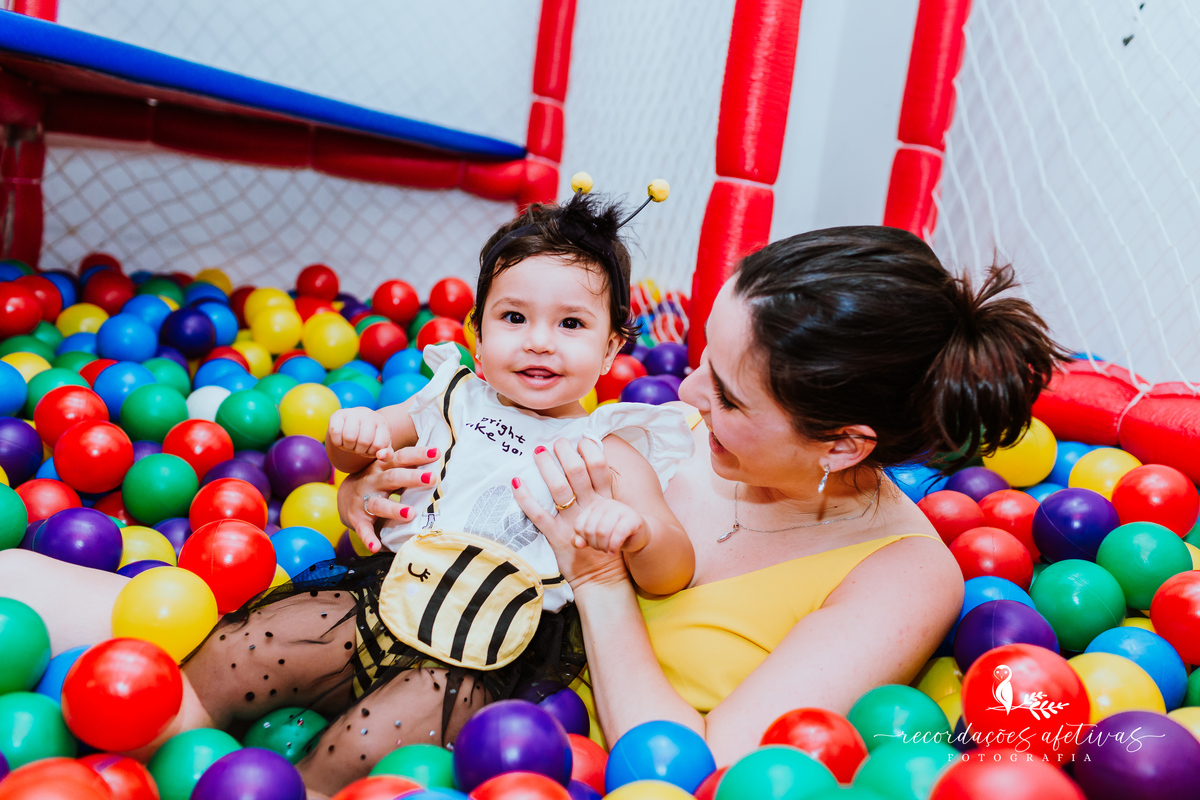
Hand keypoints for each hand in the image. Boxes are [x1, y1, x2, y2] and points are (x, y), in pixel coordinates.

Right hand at [327, 408, 391, 458]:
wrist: (356, 426)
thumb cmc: (371, 439)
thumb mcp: (382, 448)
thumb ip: (387, 455)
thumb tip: (380, 455)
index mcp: (382, 423)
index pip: (379, 445)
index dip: (372, 452)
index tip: (371, 449)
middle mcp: (369, 415)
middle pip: (363, 441)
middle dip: (360, 450)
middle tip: (359, 447)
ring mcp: (353, 413)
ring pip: (349, 437)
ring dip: (348, 447)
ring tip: (351, 444)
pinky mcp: (337, 414)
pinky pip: (335, 432)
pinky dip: (337, 442)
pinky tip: (342, 440)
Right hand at [337, 446, 439, 553]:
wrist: (344, 495)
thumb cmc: (377, 480)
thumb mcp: (388, 468)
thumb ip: (407, 464)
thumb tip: (438, 456)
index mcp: (383, 467)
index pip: (401, 457)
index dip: (418, 454)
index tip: (436, 453)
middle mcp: (373, 481)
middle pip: (392, 477)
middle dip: (412, 477)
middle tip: (431, 478)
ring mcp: (364, 500)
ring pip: (378, 504)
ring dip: (394, 509)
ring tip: (410, 514)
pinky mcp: (357, 519)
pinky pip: (363, 529)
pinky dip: (368, 538)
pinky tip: (376, 547)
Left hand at [511, 437, 629, 589]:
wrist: (604, 579)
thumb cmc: (605, 545)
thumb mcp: (609, 516)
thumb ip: (600, 494)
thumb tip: (588, 466)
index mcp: (604, 501)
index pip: (599, 468)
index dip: (589, 450)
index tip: (580, 439)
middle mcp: (590, 508)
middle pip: (577, 472)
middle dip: (565, 453)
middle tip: (556, 441)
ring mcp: (573, 523)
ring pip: (558, 489)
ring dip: (546, 467)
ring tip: (538, 452)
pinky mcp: (558, 538)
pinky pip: (539, 515)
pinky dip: (526, 498)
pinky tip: (516, 483)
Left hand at [571, 497, 649, 554]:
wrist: (638, 536)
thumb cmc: (613, 535)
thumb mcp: (593, 537)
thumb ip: (580, 539)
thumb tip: (578, 544)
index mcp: (594, 506)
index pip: (579, 526)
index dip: (584, 540)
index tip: (593, 543)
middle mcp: (606, 504)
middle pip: (589, 530)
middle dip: (594, 545)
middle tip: (602, 549)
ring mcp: (620, 508)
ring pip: (602, 532)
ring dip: (603, 547)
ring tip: (608, 550)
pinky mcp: (632, 518)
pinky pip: (617, 534)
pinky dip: (613, 547)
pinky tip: (613, 551)